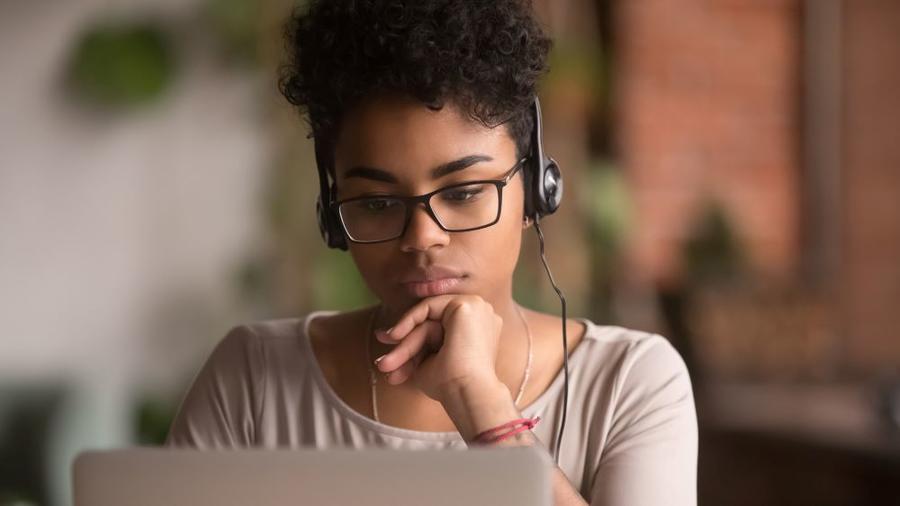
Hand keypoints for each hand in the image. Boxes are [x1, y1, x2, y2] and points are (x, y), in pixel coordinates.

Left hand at [373, 294, 503, 401]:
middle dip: (404, 345)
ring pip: (428, 319)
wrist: (467, 393)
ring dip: (405, 343)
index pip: (439, 331)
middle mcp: (481, 317)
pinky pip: (428, 306)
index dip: (411, 343)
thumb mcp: (429, 362)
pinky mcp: (466, 305)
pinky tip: (395, 337)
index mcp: (478, 332)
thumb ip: (416, 345)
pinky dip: (409, 321)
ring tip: (386, 364)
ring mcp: (476, 308)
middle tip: (382, 364)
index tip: (388, 360)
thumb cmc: (452, 387)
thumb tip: (385, 334)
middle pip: (432, 326)